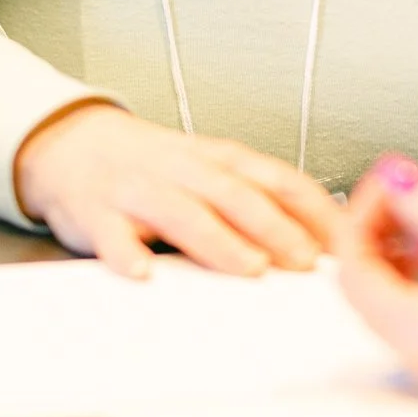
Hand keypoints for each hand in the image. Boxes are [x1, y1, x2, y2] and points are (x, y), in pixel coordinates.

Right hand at [15, 103, 337, 277]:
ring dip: (219, 239)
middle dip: (274, 227)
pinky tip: (142, 272)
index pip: (277, 180)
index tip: (343, 241)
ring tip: (249, 266)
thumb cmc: (156, 166)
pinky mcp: (98, 213)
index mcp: (221, 160)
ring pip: (184, 212)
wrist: (73, 143)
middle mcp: (184, 170)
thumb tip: (319, 242)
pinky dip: (126, 253)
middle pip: (236, 195)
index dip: (313, 209)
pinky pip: (111, 234)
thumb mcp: (212, 171)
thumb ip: (257, 199)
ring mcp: (141, 189)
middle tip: (304, 261)